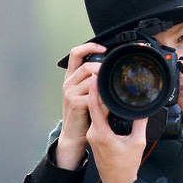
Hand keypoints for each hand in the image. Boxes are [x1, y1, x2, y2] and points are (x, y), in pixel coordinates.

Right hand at [56, 43, 105, 169]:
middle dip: (103, 69)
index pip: (75, 53)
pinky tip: (109, 102)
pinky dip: (104, 98)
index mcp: (71, 77)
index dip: (89, 47)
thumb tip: (111, 72)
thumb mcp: (87, 94)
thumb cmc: (83, 115)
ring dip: (105, 84)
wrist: (73, 135)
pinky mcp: (76, 103)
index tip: (103, 48)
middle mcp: (68, 83)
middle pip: (87, 66)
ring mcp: (70, 92)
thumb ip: (95, 82)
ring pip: (92, 79)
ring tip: (112, 91)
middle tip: (113, 75)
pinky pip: (94, 95)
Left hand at [86, 73, 147, 182]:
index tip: (97, 76)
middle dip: (98, 92)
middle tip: (104, 77)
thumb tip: (143, 109)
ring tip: (107, 88)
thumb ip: (140, 123)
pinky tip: (108, 105)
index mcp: (101, 133)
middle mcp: (94, 133)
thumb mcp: (138, 142)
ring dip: (100, 101)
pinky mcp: (96, 139)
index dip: (95, 90)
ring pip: (95, 113)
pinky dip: (101, 111)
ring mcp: (94, 136)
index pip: (95, 106)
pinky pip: (97, 120)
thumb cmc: (126, 166)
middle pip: (94, 107)